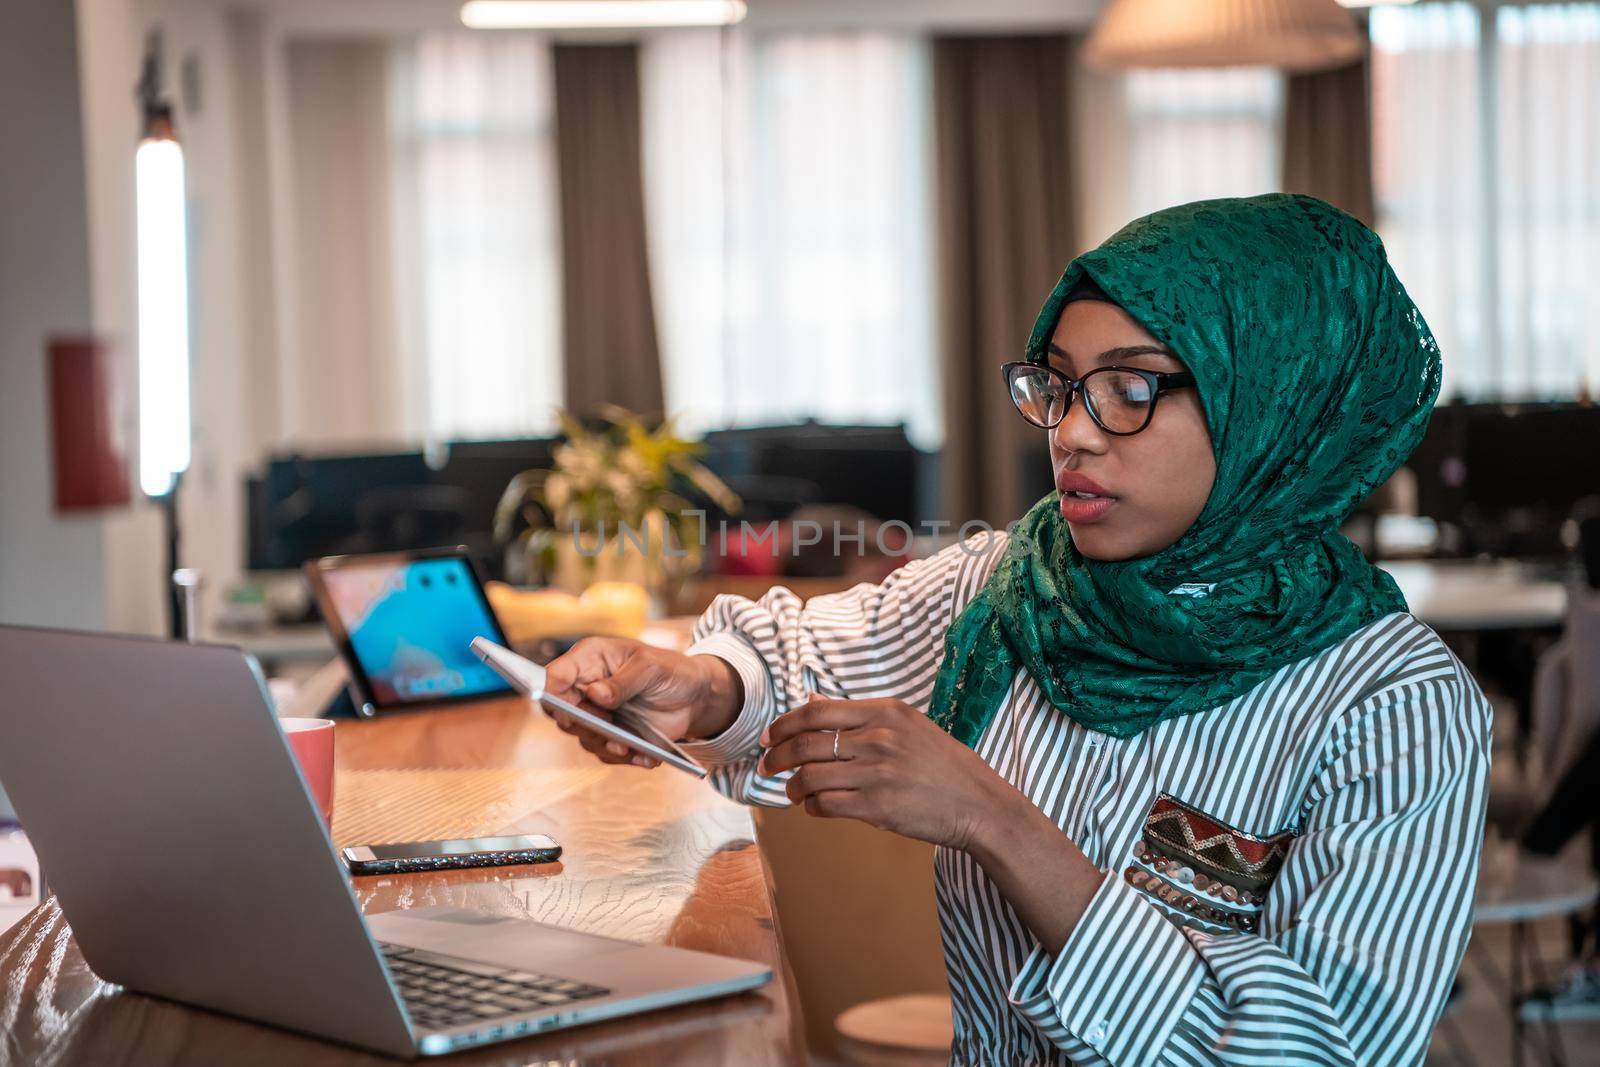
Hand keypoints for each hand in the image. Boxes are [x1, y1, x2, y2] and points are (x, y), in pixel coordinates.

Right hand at [541, 637, 741, 768]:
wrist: (695, 696)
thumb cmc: (670, 670)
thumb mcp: (651, 667)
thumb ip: (623, 681)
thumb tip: (594, 694)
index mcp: (589, 660)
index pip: (554, 677)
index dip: (550, 694)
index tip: (563, 710)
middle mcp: (586, 688)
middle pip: (561, 713)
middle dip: (582, 725)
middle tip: (606, 729)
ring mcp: (597, 715)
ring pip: (583, 737)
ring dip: (605, 745)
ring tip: (629, 749)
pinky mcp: (611, 737)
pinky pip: (607, 754)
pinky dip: (626, 758)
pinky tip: (646, 757)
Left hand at [756, 697, 1015, 851]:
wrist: (978, 803)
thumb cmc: (941, 764)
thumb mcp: (905, 724)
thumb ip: (857, 714)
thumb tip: (811, 700)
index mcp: (885, 712)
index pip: (816, 712)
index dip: (783, 725)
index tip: (769, 738)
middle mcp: (879, 738)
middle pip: (806, 744)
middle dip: (777, 757)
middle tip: (767, 766)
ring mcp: (878, 774)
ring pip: (811, 777)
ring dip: (793, 787)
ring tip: (793, 791)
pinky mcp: (878, 808)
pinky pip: (826, 805)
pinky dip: (812, 807)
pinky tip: (815, 807)